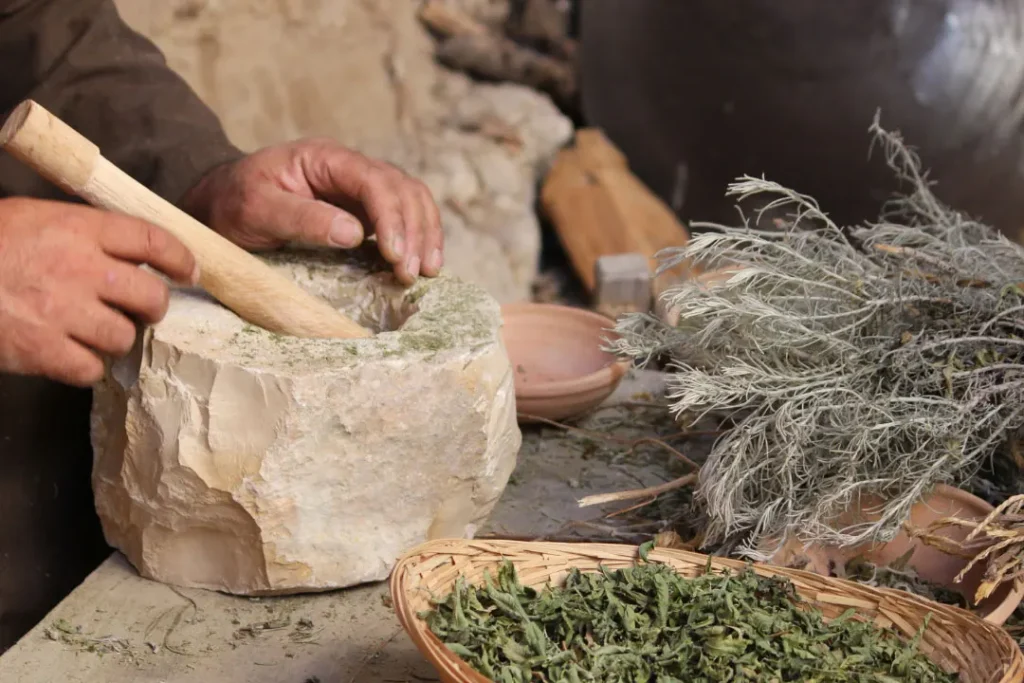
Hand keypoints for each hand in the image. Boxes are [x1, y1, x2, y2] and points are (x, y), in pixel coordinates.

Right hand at [0, 198, 197, 386]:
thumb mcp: (31, 217)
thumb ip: (80, 231)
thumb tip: (125, 247)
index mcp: (80, 228)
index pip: (153, 239)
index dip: (180, 258)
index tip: (190, 271)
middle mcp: (82, 269)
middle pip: (152, 296)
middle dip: (154, 306)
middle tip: (143, 310)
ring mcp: (64, 313)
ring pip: (124, 337)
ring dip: (115, 338)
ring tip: (93, 331)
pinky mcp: (44, 351)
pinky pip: (90, 369)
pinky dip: (84, 367)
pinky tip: (69, 354)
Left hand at [181, 139, 443, 285]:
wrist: (219, 205)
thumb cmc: (232, 204)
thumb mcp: (256, 209)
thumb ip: (303, 218)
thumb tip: (355, 233)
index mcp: (324, 158)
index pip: (374, 180)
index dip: (391, 217)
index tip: (393, 255)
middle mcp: (349, 168)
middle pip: (402, 189)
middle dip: (413, 230)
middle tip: (410, 273)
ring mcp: (359, 189)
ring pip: (411, 200)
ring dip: (424, 234)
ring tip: (426, 271)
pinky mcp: (363, 211)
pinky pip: (403, 218)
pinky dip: (418, 238)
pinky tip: (421, 263)